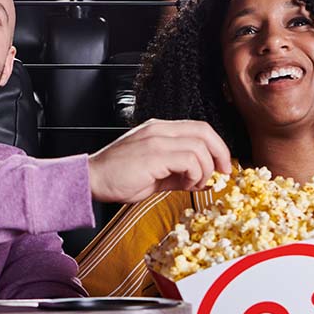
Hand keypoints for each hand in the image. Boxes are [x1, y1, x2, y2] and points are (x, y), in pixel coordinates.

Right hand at [87, 119, 231, 203]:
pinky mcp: (154, 154)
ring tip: (194, 185)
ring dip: (204, 170)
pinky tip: (186, 184)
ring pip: (200, 148)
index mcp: (159, 129)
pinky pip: (190, 159)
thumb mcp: (155, 175)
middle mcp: (159, 129)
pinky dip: (195, 174)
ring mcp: (156, 139)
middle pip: (205, 131)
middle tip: (223, 173)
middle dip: (220, 153)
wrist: (90, 180)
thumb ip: (179, 174)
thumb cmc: (117, 178)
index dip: (216, 146)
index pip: (198, 128)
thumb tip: (203, 180)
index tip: (221, 166)